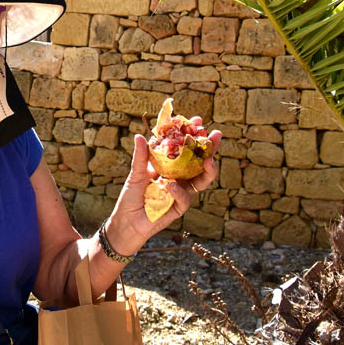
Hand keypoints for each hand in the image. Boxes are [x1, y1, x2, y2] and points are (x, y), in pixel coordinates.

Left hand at [106, 119, 221, 255]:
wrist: (126, 223)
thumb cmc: (131, 197)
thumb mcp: (136, 174)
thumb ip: (141, 157)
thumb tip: (140, 136)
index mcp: (169, 166)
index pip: (185, 149)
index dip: (192, 136)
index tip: (198, 121)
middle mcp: (178, 177)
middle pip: (199, 163)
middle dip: (210, 149)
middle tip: (216, 136)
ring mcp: (180, 192)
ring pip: (201, 181)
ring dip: (207, 171)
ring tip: (208, 161)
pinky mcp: (178, 208)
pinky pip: (185, 199)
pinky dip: (179, 192)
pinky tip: (171, 186)